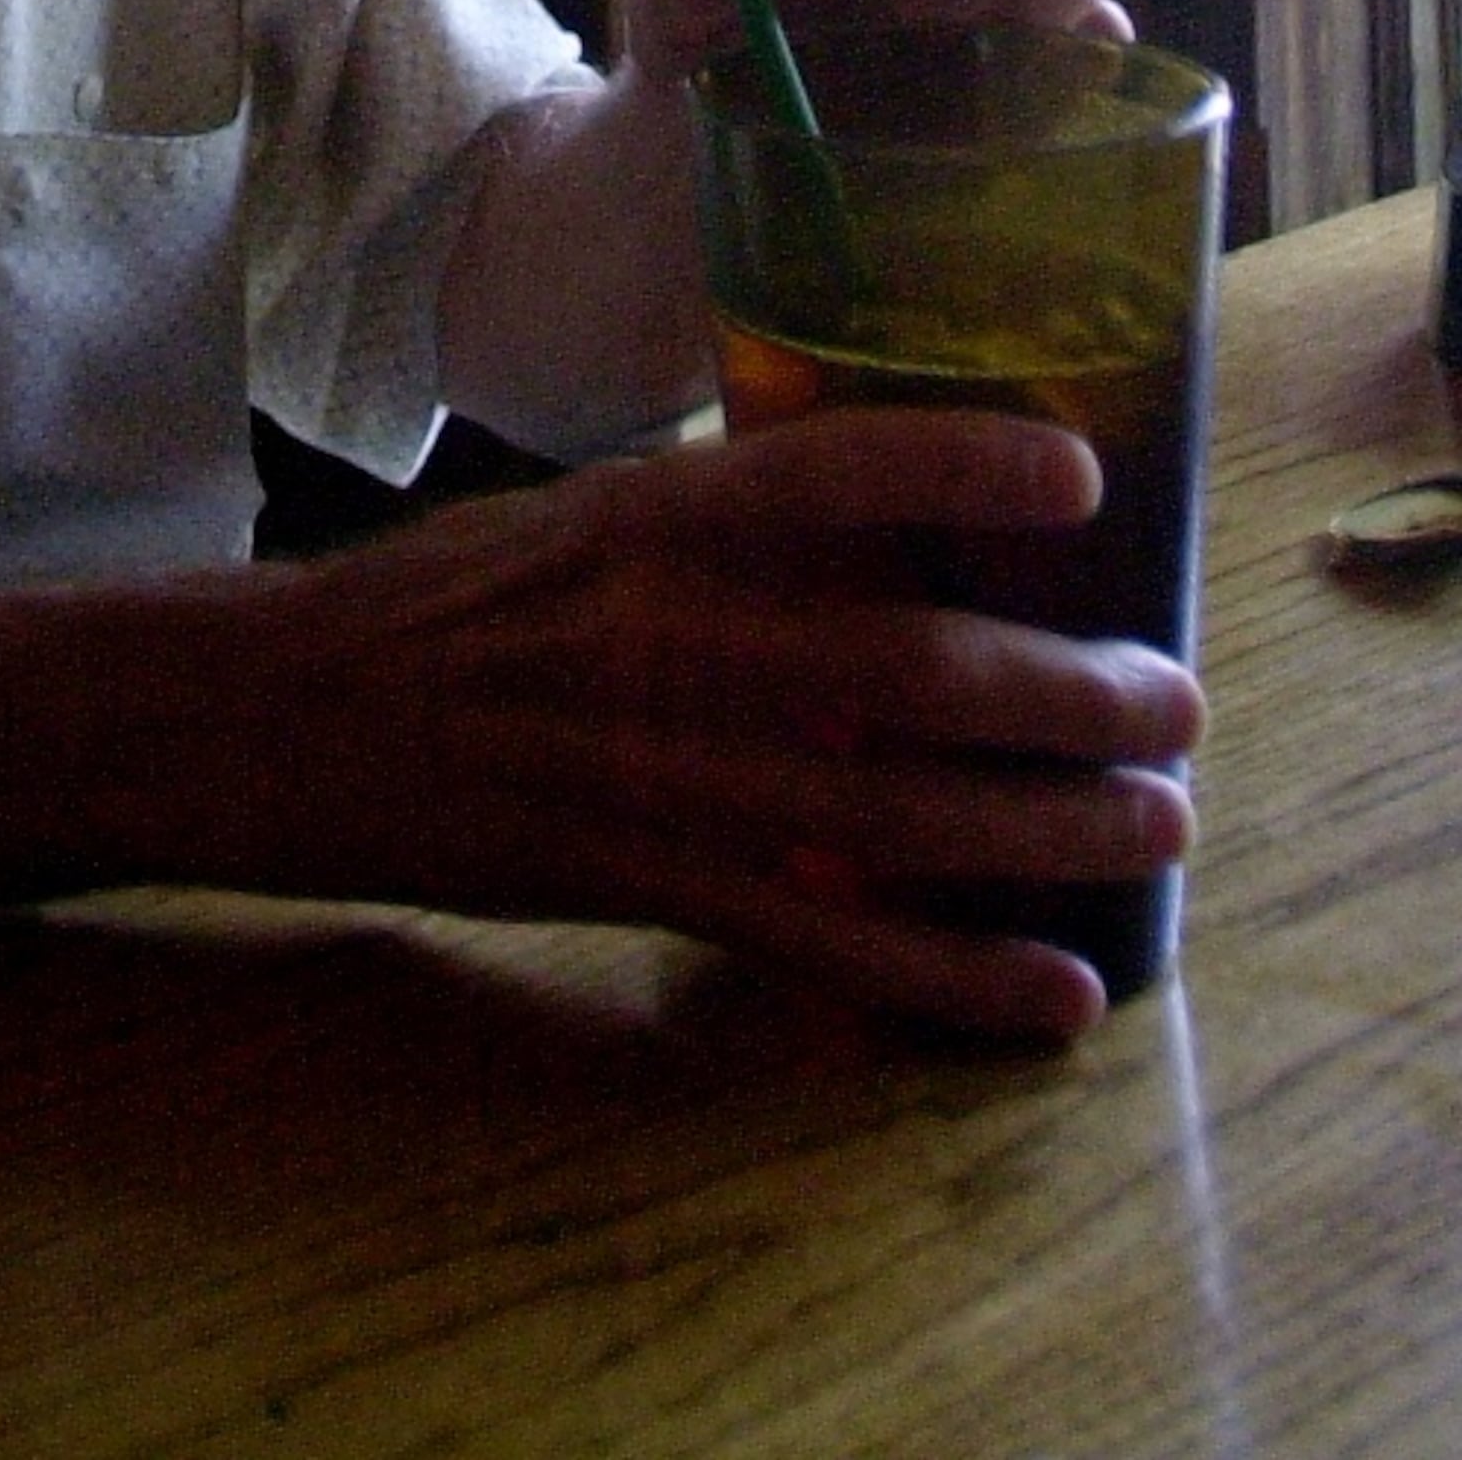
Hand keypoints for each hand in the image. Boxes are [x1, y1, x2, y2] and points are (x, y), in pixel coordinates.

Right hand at [250, 410, 1196, 1042]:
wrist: (284, 718)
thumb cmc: (443, 607)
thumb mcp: (578, 517)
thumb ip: (721, 524)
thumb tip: (890, 531)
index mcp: (652, 518)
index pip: (830, 471)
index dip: (962, 473)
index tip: (1080, 484)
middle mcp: (672, 637)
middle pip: (911, 668)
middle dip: (1070, 692)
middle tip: (1177, 700)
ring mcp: (664, 774)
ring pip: (903, 810)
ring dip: (1054, 827)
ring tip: (1159, 825)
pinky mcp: (646, 887)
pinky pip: (835, 944)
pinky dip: (958, 976)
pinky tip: (1055, 990)